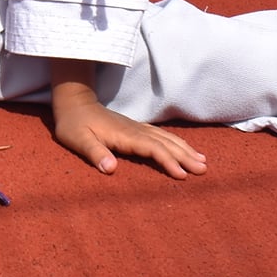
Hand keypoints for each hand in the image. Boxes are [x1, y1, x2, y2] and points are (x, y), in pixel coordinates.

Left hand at [51, 90, 207, 179]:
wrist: (74, 103)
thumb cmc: (73, 124)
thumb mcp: (77, 140)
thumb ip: (94, 153)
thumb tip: (111, 169)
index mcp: (125, 135)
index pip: (152, 148)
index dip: (168, 161)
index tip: (182, 174)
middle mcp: (135, 130)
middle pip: (165, 143)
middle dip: (185, 156)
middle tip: (203, 170)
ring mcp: (137, 127)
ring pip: (166, 138)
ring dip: (185, 149)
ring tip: (203, 161)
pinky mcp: (136, 128)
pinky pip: (161, 135)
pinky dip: (176, 143)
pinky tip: (185, 149)